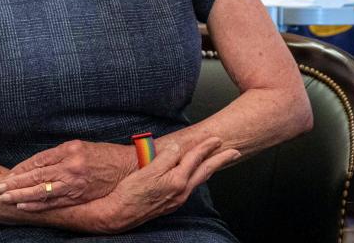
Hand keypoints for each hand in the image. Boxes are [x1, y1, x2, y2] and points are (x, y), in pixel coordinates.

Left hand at [0, 140, 134, 211]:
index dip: (22, 168)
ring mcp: (74, 182)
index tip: (9, 174)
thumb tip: (38, 164)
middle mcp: (71, 165)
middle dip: (15, 183)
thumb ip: (61, 154)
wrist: (128, 167)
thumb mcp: (82, 147)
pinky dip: (37, 205)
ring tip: (6, 198)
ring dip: (21, 196)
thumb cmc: (104, 155)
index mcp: (70, 149)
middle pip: (37, 175)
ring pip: (42, 190)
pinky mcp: (79, 195)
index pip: (39, 159)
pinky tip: (24, 206)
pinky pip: (54, 202)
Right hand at [98, 137, 239, 232]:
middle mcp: (181, 191)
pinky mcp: (172, 203)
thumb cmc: (130, 192)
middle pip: (206, 171)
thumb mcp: (148, 169)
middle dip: (221, 160)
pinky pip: (191, 186)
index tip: (216, 138)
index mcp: (177, 180)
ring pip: (199, 180)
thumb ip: (166, 157)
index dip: (206, 146)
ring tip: (219, 161)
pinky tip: (197, 175)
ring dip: (211, 168)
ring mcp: (178, 199)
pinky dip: (199, 177)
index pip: (196, 158)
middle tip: (235, 152)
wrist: (119, 214)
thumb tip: (179, 148)